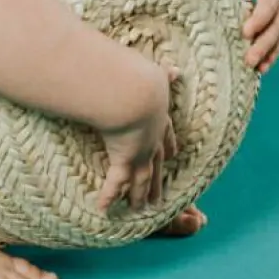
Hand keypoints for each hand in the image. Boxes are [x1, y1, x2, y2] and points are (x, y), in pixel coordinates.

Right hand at [97, 65, 177, 213]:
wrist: (137, 92)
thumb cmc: (143, 80)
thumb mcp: (157, 76)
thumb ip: (164, 75)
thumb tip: (176, 70)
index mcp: (160, 119)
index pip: (167, 136)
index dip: (169, 146)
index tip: (173, 154)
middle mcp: (153, 139)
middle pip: (157, 163)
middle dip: (159, 180)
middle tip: (160, 197)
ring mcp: (140, 152)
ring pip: (142, 179)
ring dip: (140, 194)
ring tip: (140, 208)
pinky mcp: (124, 159)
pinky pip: (115, 182)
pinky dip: (108, 195)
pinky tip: (103, 208)